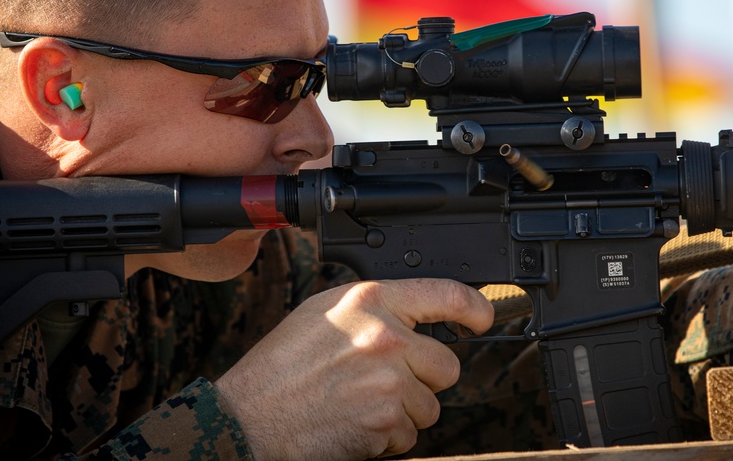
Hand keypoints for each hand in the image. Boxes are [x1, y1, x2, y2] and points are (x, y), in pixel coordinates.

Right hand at [214, 279, 493, 459]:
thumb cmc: (282, 366)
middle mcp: (385, 336)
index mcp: (370, 300)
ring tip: (360, 403)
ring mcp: (388, 381)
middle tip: (386, 381)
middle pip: (447, 364)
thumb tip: (416, 320)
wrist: (248, 417)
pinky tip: (355, 424)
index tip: (484, 319)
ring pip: (431, 405)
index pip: (447, 295)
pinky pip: (410, 435)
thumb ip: (375, 310)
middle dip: (425, 379)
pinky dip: (388, 438)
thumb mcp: (325, 313)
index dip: (476, 308)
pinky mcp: (385, 421)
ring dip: (404, 412)